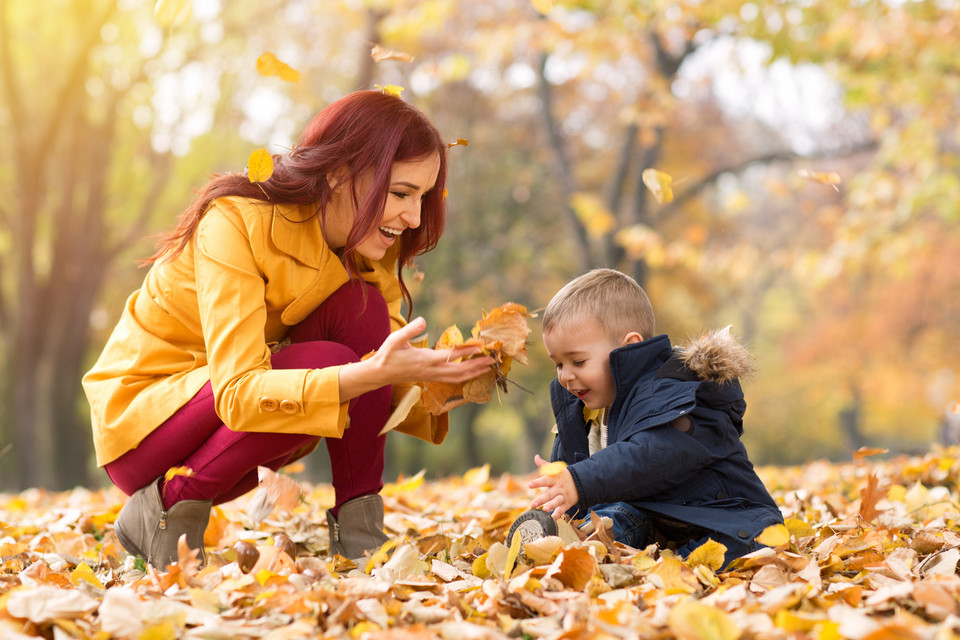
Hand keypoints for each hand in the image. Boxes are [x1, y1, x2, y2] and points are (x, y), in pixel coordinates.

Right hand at [338, 317, 495, 399]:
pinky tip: (473, 373)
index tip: (480, 347)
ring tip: (488, 367)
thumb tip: (422, 319)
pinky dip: (465, 377)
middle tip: (492, 360)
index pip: (449, 356)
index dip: (466, 352)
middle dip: (476, 366)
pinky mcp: (431, 378)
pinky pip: (452, 380)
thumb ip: (409, 330)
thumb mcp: (395, 339)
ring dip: (474, 373)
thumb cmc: (387, 354)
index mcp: (424, 359)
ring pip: (457, 378)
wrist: (380, 374)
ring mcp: (432, 376)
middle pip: (459, 371)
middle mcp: (431, 370)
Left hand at [528, 454, 578, 518]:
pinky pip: (562, 510)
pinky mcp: (566, 504)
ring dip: (551, 506)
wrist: (580, 482)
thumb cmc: (563, 476)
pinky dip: (557, 515)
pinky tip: (552, 519)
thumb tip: (536, 457)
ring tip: (545, 510)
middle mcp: (558, 488)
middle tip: (533, 504)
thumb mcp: (555, 469)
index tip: (529, 485)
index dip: (537, 482)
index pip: (545, 480)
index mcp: (554, 479)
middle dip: (541, 499)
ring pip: (557, 502)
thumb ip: (544, 465)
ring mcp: (563, 496)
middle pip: (549, 494)